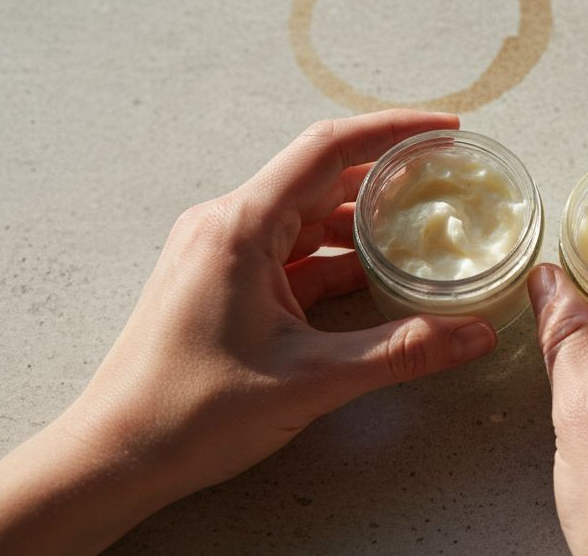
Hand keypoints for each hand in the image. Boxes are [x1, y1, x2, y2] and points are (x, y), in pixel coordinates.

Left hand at [0, 110, 497, 554]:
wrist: (112, 459)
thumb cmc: (189, 412)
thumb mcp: (312, 380)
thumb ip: (402, 352)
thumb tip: (474, 334)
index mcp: (240, 227)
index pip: (328, 150)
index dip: (393, 131)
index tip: (446, 129)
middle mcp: (227, 227)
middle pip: (321, 179)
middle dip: (388, 176)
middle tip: (447, 179)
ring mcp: (222, 256)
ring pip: (308, 219)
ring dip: (364, 223)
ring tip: (424, 228)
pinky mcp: (223, 285)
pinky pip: (292, 255)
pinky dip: (338, 260)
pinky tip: (379, 277)